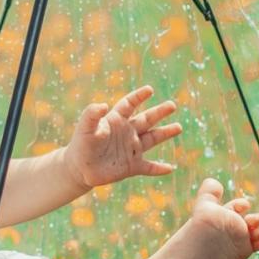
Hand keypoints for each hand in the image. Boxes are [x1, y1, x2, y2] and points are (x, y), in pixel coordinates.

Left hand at [65, 84, 183, 188]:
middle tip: (172, 105)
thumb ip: (92, 115)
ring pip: (152, 139)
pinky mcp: (131, 166)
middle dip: (159, 112)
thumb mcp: (85, 128)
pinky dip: (159, 168)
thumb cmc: (81, 144)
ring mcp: (131, 149)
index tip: (149, 89)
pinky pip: (149, 167)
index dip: (138, 96)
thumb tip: (103, 105)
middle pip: (146, 119)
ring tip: (178, 127)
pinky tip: (171, 168)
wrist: (79, 168)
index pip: (129, 105)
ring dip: (165, 133)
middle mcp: (127, 132)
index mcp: (116, 120)